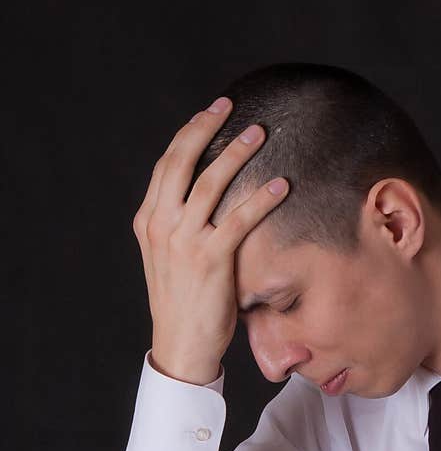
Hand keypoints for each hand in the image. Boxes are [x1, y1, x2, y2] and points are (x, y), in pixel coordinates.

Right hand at [133, 96, 289, 384]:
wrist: (181, 345)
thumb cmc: (184, 302)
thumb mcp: (172, 258)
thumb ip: (183, 226)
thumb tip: (208, 199)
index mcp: (148, 220)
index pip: (167, 165)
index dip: (188, 134)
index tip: (209, 113)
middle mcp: (161, 224)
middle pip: (182, 161)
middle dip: (206, 127)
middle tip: (230, 106)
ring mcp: (184, 240)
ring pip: (210, 183)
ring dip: (236, 153)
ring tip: (259, 133)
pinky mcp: (210, 259)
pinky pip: (239, 219)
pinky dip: (262, 199)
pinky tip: (282, 185)